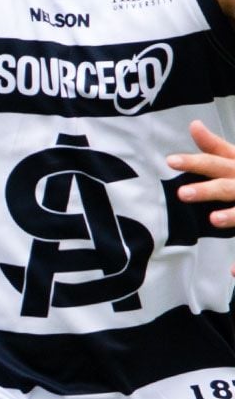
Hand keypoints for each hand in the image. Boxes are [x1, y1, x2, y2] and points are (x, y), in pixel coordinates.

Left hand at [167, 121, 234, 271]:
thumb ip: (217, 147)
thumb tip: (193, 126)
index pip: (218, 162)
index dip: (196, 161)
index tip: (169, 160)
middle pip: (229, 185)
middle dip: (209, 188)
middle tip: (182, 193)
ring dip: (233, 215)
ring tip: (213, 220)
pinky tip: (232, 272)